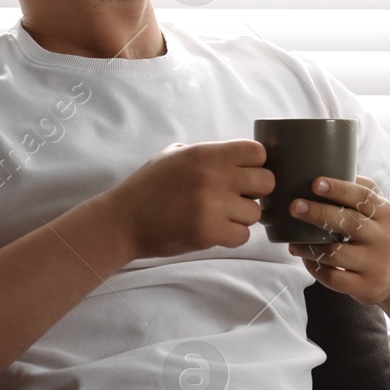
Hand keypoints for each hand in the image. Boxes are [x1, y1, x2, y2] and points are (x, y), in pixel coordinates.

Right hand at [113, 139, 273, 258]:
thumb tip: (239, 158)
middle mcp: (213, 176)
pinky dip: (232, 236)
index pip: (258, 152)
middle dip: (255, 192)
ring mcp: (212, 205)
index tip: (243, 175)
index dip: (255, 165)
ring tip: (219, 217)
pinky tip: (215, 231)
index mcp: (206, 153)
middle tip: (236, 198)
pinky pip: (243, 236)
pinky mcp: (209, 232)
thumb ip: (208, 154)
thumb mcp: (175, 155)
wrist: (122, 221)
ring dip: (242, 218)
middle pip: (266, 181)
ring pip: (256, 213)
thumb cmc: (149, 187)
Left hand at [287, 175, 389, 305]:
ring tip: (292, 240)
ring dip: (309, 246)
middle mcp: (384, 238)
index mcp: (386, 213)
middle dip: (318, 214)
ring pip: (336, 253)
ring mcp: (376, 265)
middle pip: (348, 223)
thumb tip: (322, 167)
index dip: (339, 189)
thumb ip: (359, 189)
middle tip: (294, 206)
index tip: (316, 182)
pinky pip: (334, 277)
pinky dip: (315, 267)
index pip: (363, 197)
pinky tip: (305, 258)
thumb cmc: (379, 232)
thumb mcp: (379, 210)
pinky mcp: (367, 287)